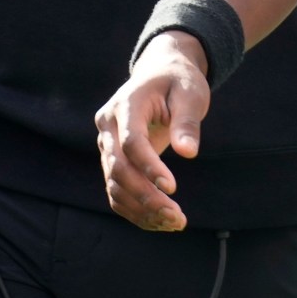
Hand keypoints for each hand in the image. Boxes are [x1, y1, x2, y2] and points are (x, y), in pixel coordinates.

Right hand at [94, 32, 210, 231]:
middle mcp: (108, 126)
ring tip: (175, 223)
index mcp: (125, 105)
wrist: (160, 74)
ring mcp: (106, 145)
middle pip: (118, 168)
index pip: (131, 142)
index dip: (150, 167)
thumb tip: (187, 153)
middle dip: (146, 196)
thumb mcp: (190, 93)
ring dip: (142, 209)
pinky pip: (117, 192)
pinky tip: (161, 222)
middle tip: (177, 217)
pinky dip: (136, 210)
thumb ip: (187, 121)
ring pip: (114, 186)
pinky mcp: (111, 160)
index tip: (173, 188)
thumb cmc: (178, 82)